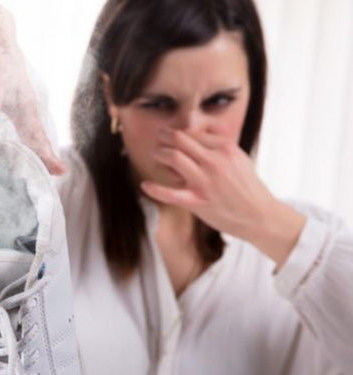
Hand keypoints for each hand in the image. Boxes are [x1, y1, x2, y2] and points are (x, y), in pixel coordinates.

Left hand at [140, 128, 305, 267]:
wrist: (260, 215)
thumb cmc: (247, 187)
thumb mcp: (239, 158)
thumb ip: (221, 142)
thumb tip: (205, 127)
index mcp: (225, 148)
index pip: (192, 132)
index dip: (177, 133)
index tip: (170, 136)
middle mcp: (214, 161)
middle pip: (179, 139)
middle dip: (163, 137)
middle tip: (158, 140)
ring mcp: (205, 181)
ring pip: (173, 157)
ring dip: (159, 154)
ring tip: (156, 156)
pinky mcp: (198, 201)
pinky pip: (171, 194)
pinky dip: (155, 189)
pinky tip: (146, 185)